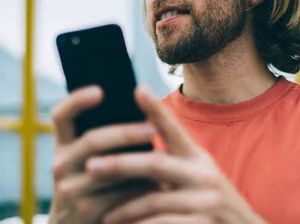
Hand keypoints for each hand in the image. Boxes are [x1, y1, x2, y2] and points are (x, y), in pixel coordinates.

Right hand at [50, 86, 157, 223]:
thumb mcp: (86, 160)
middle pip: (92, 141)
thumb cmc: (92, 184)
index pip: (61, 115)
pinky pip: (117, 195)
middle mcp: (60, 164)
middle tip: (152, 130)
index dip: (77, 101)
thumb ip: (103, 137)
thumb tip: (141, 102)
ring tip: (164, 157)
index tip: (100, 90)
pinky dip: (139, 189)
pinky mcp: (84, 210)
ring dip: (137, 163)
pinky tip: (158, 184)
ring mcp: (68, 188)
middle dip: (124, 134)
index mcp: (63, 144)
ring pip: (107, 170)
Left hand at [85, 86, 266, 223]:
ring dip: (125, 206)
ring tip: (103, 214)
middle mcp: (203, 174)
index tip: (138, 89)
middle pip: (157, 164)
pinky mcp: (205, 223)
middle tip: (91, 165)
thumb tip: (136, 133)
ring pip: (156, 199)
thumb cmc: (208, 200)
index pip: (174, 129)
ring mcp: (207, 200)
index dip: (157, 110)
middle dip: (121, 165)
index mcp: (196, 156)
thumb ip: (170, 157)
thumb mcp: (194, 172)